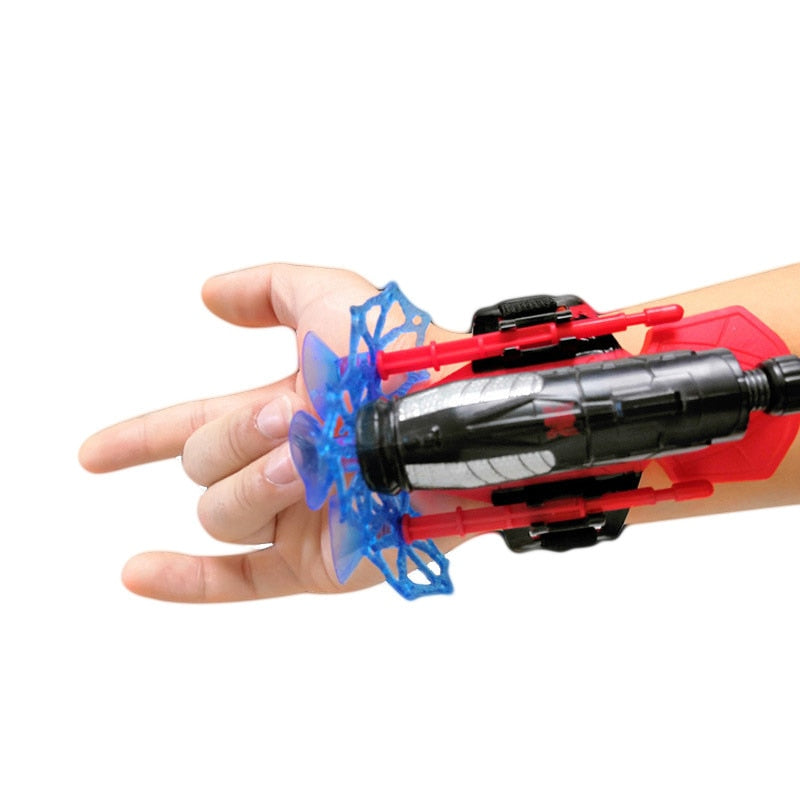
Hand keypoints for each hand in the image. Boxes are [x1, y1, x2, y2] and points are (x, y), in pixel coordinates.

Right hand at [80, 263, 451, 601]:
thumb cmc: (393, 357)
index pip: (188, 428)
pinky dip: (184, 580)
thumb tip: (207, 295)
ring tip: (309, 466)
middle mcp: (280, 467)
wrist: (444, 422)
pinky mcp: (316, 563)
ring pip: (219, 511)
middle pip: (201, 465)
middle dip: (235, 438)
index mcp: (277, 414)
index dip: (139, 438)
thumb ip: (267, 288)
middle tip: (294, 424)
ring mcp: (295, 517)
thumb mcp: (326, 296)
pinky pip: (236, 581)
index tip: (93, 454)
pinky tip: (137, 570)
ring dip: (253, 482)